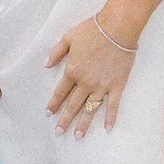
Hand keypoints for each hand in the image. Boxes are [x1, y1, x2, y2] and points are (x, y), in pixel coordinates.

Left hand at [46, 14, 134, 136]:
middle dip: (65, 119)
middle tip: (59, 132)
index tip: (48, 114)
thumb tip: (46, 65)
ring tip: (77, 136)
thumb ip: (56, 52)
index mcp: (73, 71)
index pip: (60, 92)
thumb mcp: (68, 37)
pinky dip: (110, 117)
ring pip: (91, 109)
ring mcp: (102, 86)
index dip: (54, 104)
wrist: (117, 28)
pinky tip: (108, 129)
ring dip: (83, 123)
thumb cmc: (92, 30)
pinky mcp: (117, 85)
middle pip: (73, 105)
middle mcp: (86, 82)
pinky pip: (113, 105)